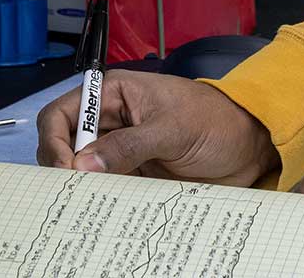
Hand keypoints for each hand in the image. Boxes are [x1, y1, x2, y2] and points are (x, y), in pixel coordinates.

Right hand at [37, 70, 281, 185]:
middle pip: (63, 144)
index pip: (62, 113)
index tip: (63, 169)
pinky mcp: (132, 173)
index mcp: (113, 94)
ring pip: (81, 169)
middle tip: (73, 192)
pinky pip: (104, 187)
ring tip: (87, 203)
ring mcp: (119, 149)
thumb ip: (129, 145)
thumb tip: (83, 165)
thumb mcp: (172, 129)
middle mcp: (110, 121)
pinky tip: (104, 208)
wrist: (250, 145)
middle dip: (61, 167)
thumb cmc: (216, 121)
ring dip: (80, 186)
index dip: (53, 140)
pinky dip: (99, 199)